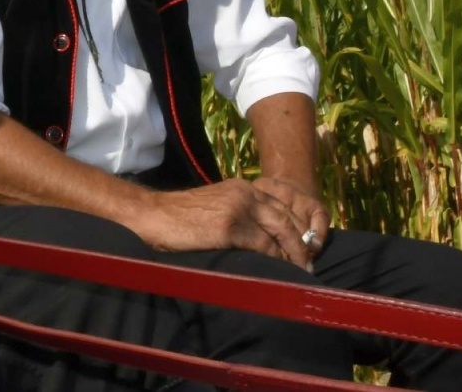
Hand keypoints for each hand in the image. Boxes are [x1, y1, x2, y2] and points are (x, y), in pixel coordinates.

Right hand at [127, 178, 318, 270]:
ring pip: (281, 231)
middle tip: (309, 266)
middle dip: (302, 244)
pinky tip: (279, 272)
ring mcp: (238, 208)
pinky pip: (264, 246)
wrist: (152, 216)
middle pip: (287, 219)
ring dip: (294, 254)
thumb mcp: (216, 208)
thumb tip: (265, 242)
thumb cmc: (179, 219)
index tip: (304, 251)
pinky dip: (276, 260)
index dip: (297, 230)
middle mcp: (244, 193)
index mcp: (242, 188)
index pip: (282, 208)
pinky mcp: (230, 226)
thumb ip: (240, 215)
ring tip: (300, 272)